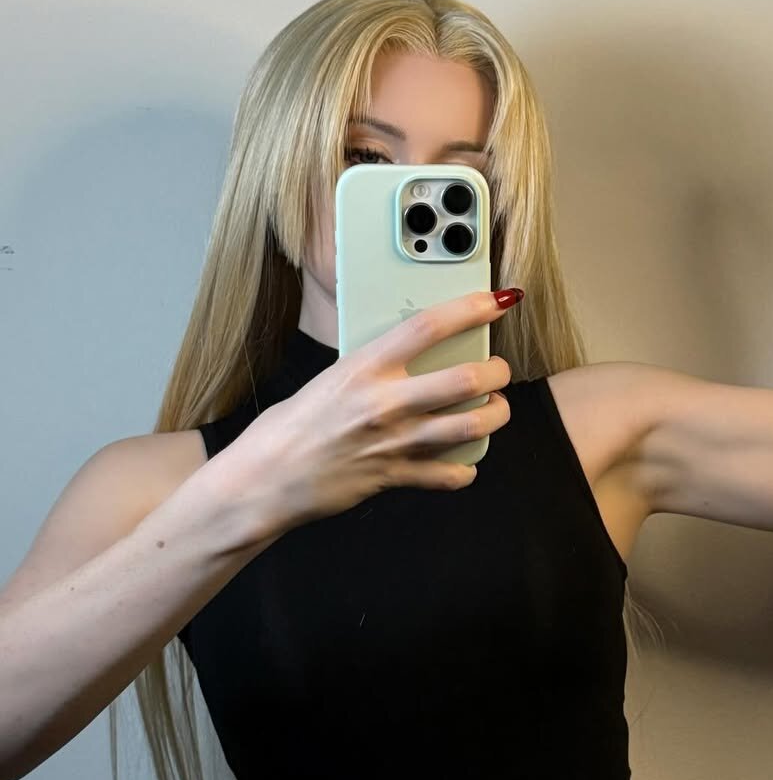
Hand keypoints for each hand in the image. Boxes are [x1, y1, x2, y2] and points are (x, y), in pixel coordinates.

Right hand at [238, 289, 517, 533]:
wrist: (265, 479)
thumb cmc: (292, 426)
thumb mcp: (331, 379)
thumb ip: (373, 368)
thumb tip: (410, 354)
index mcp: (365, 368)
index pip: (429, 326)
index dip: (472, 308)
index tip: (499, 300)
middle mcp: (385, 403)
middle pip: (466, 379)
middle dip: (497, 372)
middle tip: (498, 370)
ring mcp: (395, 442)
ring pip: (471, 426)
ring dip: (496, 416)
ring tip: (495, 409)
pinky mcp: (396, 477)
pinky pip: (451, 475)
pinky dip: (465, 469)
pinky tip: (462, 460)